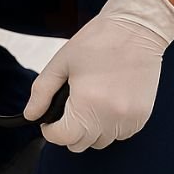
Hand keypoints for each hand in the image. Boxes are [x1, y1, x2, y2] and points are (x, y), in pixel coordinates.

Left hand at [25, 0, 173, 151]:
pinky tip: (105, 106)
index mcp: (88, 103)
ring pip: (101, 142)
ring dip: (90, 131)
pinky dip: (110, 127)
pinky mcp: (142, 115)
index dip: (50, 131)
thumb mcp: (60, 64)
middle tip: (67, 111)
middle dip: (68, 132)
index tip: (49, 121)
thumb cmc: (97, 42)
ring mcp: (129, 118)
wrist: (137, 29)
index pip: (63, 138)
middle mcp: (111, 116)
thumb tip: (31, 115)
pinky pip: (121, 135)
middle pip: (81, 144)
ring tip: (87, 106)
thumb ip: (41, 92)